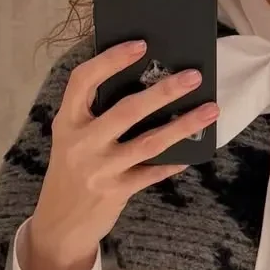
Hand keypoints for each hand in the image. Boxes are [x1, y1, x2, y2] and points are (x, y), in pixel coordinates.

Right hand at [23, 40, 217, 269]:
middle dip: (164, 91)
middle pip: (127, 110)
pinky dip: (173, 162)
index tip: (140, 45)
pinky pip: (152, 172)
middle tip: (193, 76)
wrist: (59, 224)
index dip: (111, 60)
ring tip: (210, 110)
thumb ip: (94, 115)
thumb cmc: (71, 171)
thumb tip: (144, 84)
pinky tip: (192, 153)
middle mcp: (82, 142)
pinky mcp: (117, 191)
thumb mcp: (71, 139)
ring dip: (183, 125)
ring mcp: (100, 168)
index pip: (83, 80)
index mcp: (67, 121)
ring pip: (149, 142)